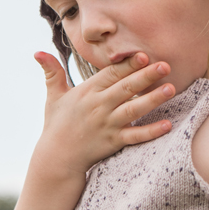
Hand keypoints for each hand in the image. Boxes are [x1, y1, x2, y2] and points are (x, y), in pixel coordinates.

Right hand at [33, 51, 175, 173]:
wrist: (56, 158)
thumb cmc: (57, 124)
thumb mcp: (53, 96)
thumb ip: (52, 72)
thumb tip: (37, 52)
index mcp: (87, 92)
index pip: (110, 74)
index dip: (127, 65)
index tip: (144, 55)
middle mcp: (99, 107)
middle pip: (125, 89)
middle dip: (145, 76)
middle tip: (165, 65)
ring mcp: (107, 125)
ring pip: (133, 110)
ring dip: (153, 99)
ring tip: (171, 89)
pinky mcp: (113, 142)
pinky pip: (135, 136)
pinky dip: (151, 131)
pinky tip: (167, 124)